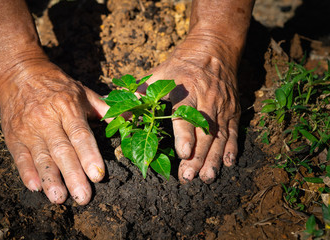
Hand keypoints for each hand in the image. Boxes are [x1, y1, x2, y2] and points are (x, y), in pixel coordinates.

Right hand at [0, 61, 108, 204]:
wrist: (20, 73)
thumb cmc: (57, 85)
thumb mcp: (82, 91)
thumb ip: (104, 108)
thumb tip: (130, 116)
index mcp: (67, 107)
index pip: (80, 134)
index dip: (89, 155)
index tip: (98, 175)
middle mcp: (48, 119)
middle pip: (62, 150)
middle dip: (73, 175)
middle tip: (83, 197)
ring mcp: (29, 129)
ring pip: (41, 157)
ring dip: (50, 179)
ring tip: (59, 198)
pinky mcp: (13, 136)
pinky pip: (19, 156)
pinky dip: (26, 172)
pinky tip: (35, 187)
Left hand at [139, 38, 240, 183]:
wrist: (214, 49)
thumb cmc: (181, 65)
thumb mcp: (160, 73)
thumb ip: (141, 92)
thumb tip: (115, 105)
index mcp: (185, 90)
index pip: (185, 115)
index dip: (185, 135)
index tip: (183, 153)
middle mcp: (206, 100)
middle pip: (203, 132)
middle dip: (197, 157)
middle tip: (188, 177)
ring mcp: (222, 106)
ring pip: (219, 136)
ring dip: (214, 158)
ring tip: (207, 177)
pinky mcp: (232, 110)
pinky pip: (234, 131)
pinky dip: (232, 148)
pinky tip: (228, 163)